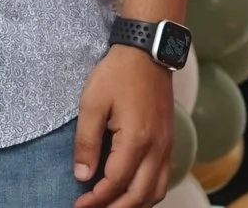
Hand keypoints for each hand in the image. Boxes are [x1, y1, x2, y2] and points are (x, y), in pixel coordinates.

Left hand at [73, 46, 172, 207]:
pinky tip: (132, 194)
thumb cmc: (117, 75)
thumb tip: (82, 175)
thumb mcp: (91, 104)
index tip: (78, 204)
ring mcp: (167, 147)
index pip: (115, 183)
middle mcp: (157, 150)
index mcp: (136, 141)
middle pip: (139, 196)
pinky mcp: (169, 143)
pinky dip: (149, 194)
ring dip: (135, 205)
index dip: (96, 199)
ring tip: (110, 207)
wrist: (148, 55)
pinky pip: (163, 179)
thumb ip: (86, 142)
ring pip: (156, 192)